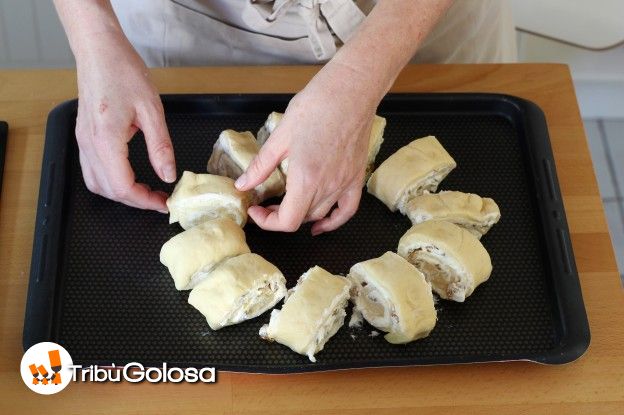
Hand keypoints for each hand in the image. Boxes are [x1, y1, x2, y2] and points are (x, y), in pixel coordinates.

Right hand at [74, 31, 174, 211]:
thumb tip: (168, 175)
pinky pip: (91, 170)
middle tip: (159, 198)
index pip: (122, 187)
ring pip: (97, 184)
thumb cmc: (124, 72)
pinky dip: (110, 181)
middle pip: (109, 190)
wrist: (99, 50)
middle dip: (135, 200)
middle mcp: (89, 145)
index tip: (164, 203)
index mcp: (106, 139)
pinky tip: (129, 175)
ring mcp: (82, 141)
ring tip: (146, 190)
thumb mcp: (152, 110)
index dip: (145, 201)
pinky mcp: (83, 136)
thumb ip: (160, 147)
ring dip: (121, 193)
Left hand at [236, 62, 377, 234]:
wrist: (351, 90)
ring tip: (288, 206)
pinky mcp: (357, 176)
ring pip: (321, 214)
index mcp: (306, 178)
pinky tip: (321, 223)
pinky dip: (334, 220)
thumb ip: (261, 166)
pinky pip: (347, 210)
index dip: (268, 222)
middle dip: (280, 216)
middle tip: (267, 204)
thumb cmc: (317, 106)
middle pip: (302, 219)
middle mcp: (327, 186)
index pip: (287, 221)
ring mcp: (345, 183)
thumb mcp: (280, 136)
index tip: (257, 210)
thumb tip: (242, 184)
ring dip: (302, 215)